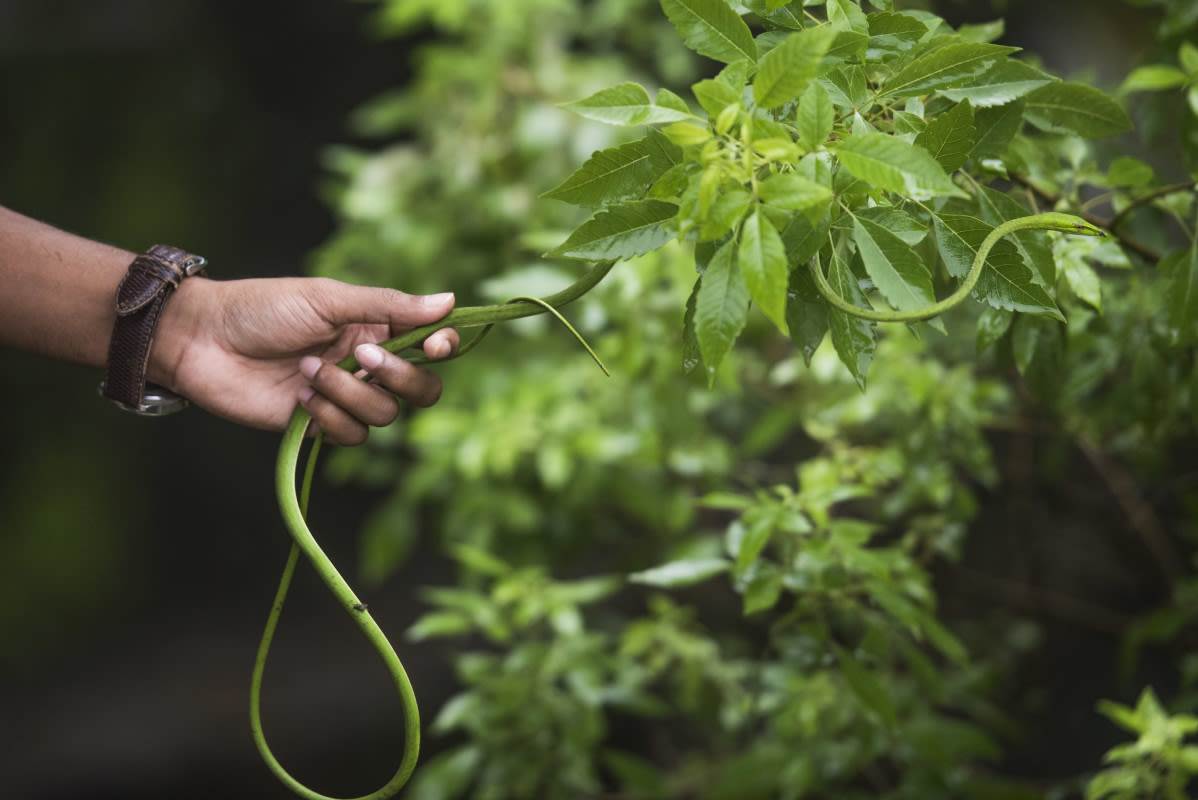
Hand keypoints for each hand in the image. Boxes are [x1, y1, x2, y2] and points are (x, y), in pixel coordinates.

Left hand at [153, 276, 458, 444]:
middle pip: (420, 389)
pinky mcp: (319, 425)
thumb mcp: (328, 299)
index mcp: (374, 327)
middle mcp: (366, 364)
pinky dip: (330, 417)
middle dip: (401, 378)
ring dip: (348, 393)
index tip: (435, 346)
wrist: (202, 341)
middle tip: (361, 357)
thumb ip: (389, 305)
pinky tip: (300, 397)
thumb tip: (449, 300)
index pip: (429, 344)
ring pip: (384, 414)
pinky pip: (352, 435)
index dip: (441, 348)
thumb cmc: (262, 308)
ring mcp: (344, 396)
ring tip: (306, 370)